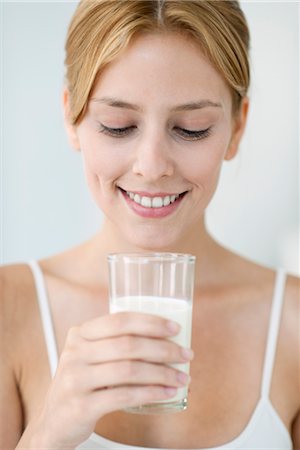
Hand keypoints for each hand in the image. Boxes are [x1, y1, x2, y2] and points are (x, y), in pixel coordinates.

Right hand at [30, 312, 192, 447]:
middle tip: (186, 355)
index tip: (175, 328)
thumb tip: (165, 338)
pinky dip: (151, 393)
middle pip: (128, 344)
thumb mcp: (90, 355)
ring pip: (129, 370)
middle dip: (164, 349)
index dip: (150, 322)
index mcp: (80, 333)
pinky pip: (124, 396)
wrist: (54, 421)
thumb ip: (115, 343)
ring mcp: (76, 379)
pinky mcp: (81, 406)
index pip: (119, 320)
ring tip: (182, 377)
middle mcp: (75, 353)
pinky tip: (167, 393)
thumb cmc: (83, 382)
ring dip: (162, 373)